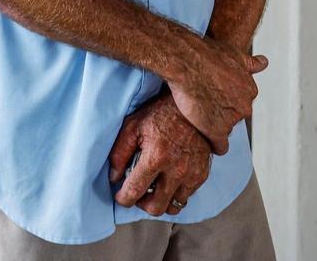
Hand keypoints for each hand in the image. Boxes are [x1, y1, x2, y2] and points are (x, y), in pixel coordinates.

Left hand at [109, 93, 211, 216]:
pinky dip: (174, 194)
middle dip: (142, 204)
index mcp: (155, 157)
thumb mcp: (132, 127)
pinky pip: (186, 197)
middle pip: (155, 207)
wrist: (192, 108)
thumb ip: (119, 153)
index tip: (120, 196)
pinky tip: (166, 181)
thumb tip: (114, 177)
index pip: (135, 191)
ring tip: (152, 187)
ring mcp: (191, 175)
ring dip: (159, 201)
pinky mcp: (202, 175)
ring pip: (173, 206)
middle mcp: (175, 170)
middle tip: (137, 193)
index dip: (123, 198)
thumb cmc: (159, 115)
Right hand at [166, 36, 266, 153]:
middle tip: (203, 101)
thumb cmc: (207, 54)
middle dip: (221, 111)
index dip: (225, 98)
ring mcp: (231, 120)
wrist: (186, 60)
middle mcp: (245, 106)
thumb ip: (250, 63)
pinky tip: (208, 141)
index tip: (212, 94)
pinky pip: (220, 146)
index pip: (240, 101)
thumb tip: (264, 62)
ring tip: (197, 113)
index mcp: (250, 89)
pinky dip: (215, 145)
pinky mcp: (216, 131)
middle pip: (234, 115)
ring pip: (225, 128)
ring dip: (214, 123)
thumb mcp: (235, 54)